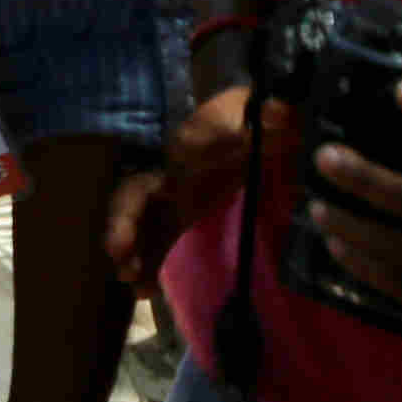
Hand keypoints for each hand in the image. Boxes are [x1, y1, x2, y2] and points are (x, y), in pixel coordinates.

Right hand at [105, 85, 254, 288]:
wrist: (270, 118)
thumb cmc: (260, 112)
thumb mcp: (261, 113)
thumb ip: (264, 119)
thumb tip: (278, 116)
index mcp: (180, 152)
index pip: (145, 181)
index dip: (129, 211)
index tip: (122, 241)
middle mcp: (170, 173)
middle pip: (136, 204)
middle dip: (125, 232)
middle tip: (122, 266)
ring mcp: (178, 193)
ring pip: (147, 223)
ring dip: (136, 252)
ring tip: (132, 286)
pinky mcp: (190, 208)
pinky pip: (165, 234)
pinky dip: (153, 257)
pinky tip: (146, 288)